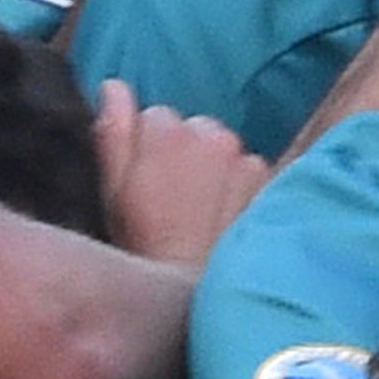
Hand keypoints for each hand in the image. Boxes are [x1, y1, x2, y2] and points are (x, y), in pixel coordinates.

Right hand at [90, 84, 264, 271]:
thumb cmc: (142, 246)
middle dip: (182, 153)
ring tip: (199, 211)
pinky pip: (250, 168)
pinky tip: (225, 215)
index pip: (154, 117)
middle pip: (192, 129)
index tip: (145, 184)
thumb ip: (112, 131)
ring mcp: (243, 154)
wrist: (192, 292)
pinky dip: (239, 184)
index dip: (146, 149)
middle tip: (172, 200)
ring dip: (212, 167)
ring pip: (221, 147)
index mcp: (164, 128)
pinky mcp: (267, 178)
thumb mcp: (111, 191)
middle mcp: (209, 131)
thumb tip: (114, 86)